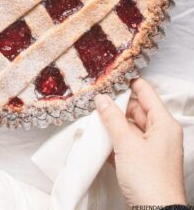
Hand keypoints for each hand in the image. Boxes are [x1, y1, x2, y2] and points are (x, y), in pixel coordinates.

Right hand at [95, 78, 186, 206]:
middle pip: (136, 109)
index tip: (108, 78)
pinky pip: (128, 144)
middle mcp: (161, 133)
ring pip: (130, 127)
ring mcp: (153, 149)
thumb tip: (102, 99)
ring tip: (94, 119)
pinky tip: (100, 141)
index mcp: (163, 123)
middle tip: (96, 101)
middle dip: (116, 106)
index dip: (127, 83)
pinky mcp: (144, 163)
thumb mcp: (127, 144)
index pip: (145, 92)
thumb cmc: (149, 179)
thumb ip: (112, 118)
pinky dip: (115, 141)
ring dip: (113, 124)